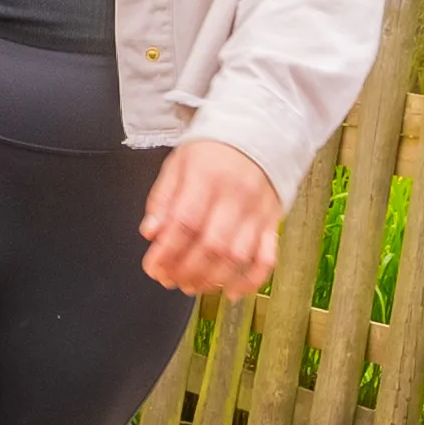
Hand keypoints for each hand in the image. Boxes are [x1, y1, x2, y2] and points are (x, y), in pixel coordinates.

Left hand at [139, 139, 282, 296]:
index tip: (152, 266)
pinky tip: (231, 291)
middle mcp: (236, 195)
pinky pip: (267, 258)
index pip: (185, 222)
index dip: (166, 251)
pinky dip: (251, 280)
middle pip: (211, 245)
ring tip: (191, 285)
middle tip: (169, 280)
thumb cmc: (213, 150)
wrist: (258, 133)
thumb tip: (151, 233)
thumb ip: (163, 199)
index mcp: (207, 176)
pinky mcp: (272, 222)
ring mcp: (257, 211)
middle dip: (186, 270)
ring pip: (237, 256)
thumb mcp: (179, 163)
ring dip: (211, 279)